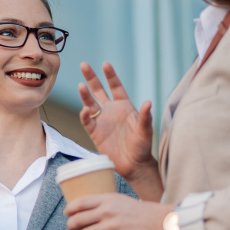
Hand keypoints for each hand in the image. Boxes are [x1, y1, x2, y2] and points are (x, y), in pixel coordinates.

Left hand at [65, 193, 174, 229]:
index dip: (69, 209)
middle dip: (70, 225)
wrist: (161, 222)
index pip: (80, 202)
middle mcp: (107, 211)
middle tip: (70, 228)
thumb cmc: (140, 211)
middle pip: (78, 219)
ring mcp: (112, 227)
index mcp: (107, 199)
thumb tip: (88, 209)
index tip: (67, 213)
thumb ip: (105, 202)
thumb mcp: (121, 199)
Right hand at [78, 62, 156, 183]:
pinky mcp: (95, 132)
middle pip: (99, 90)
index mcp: (124, 106)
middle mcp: (111, 111)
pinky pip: (87, 121)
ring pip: (90, 103)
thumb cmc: (142, 147)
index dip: (111, 76)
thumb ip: (145, 117)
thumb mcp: (146, 131)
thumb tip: (149, 102)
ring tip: (81, 85)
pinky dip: (84, 115)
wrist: (134, 165)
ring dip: (85, 94)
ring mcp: (102, 121)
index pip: (116, 87)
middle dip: (92, 78)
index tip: (105, 64)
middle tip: (84, 65)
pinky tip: (85, 110)